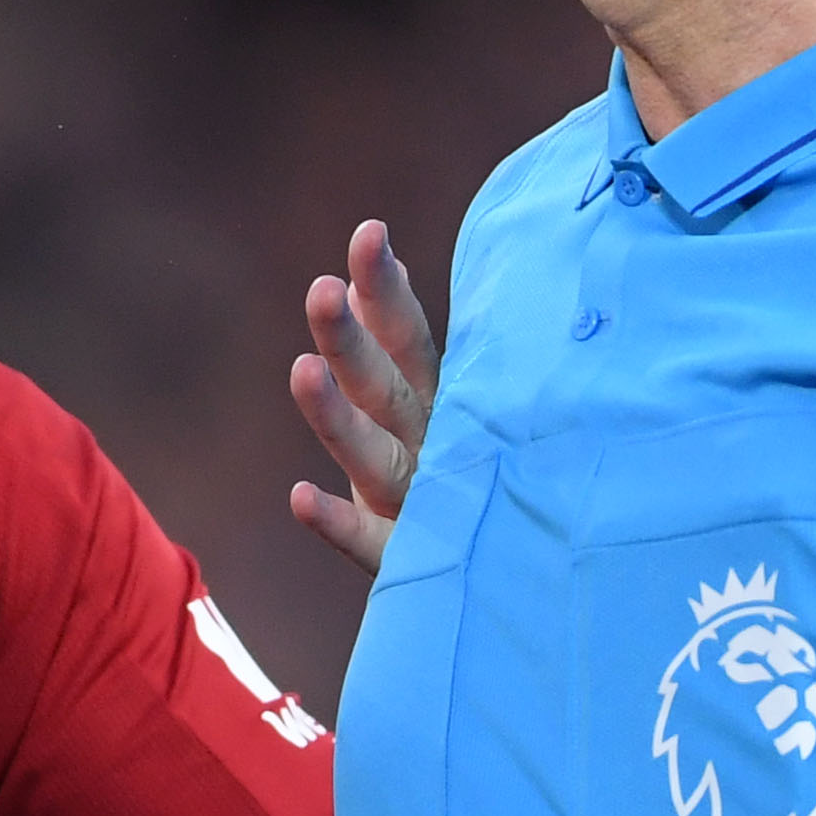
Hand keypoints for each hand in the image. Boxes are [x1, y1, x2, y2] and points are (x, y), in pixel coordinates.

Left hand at [287, 218, 435, 572]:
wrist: (516, 581)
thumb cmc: (467, 480)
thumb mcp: (436, 411)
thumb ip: (397, 352)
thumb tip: (353, 282)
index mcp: (437, 405)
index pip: (408, 339)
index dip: (385, 289)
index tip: (368, 234)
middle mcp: (430, 445)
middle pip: (385, 386)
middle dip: (353, 339)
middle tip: (321, 289)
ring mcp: (420, 503)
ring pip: (374, 456)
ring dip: (337, 416)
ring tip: (301, 370)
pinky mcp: (406, 562)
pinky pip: (369, 543)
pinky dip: (337, 523)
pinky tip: (299, 500)